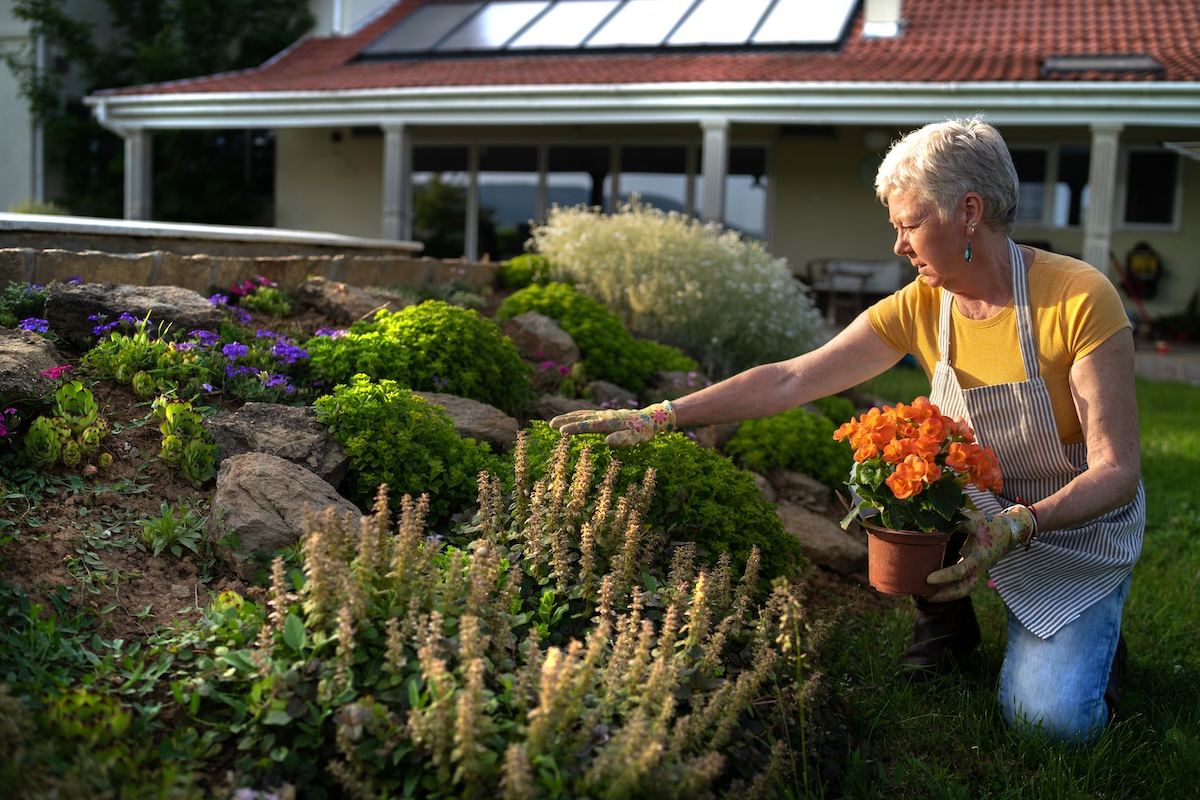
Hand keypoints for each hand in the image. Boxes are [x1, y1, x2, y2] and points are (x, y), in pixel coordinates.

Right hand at [549, 400, 675, 445]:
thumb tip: (607, 441)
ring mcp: (604, 414)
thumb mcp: (636, 437)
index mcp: (609, 422)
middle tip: (550, 424)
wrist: (651, 417)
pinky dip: (577, 415)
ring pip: (583, 414)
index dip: (575, 428)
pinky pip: (588, 414)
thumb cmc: (643, 430)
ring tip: (553, 421)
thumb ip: (622, 439)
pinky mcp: (605, 415)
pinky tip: (571, 418)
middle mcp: (604, 416)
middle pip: (582, 417)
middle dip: (566, 420)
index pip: (589, 425)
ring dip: (568, 417)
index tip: (562, 431)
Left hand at [926, 505, 1036, 601]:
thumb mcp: (976, 519)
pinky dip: (946, 587)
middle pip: (963, 589)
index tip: (928, 579)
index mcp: (980, 557)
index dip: (945, 576)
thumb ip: (959, 522)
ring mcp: (976, 571)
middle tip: (923, 595)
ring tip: (923, 595)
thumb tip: (937, 525)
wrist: (1008, 533)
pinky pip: (960, 583)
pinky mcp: (972, 570)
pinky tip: (930, 587)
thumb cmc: (991, 525)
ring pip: (962, 589)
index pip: (962, 571)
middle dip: (944, 595)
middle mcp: (979, 568)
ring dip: (944, 594)